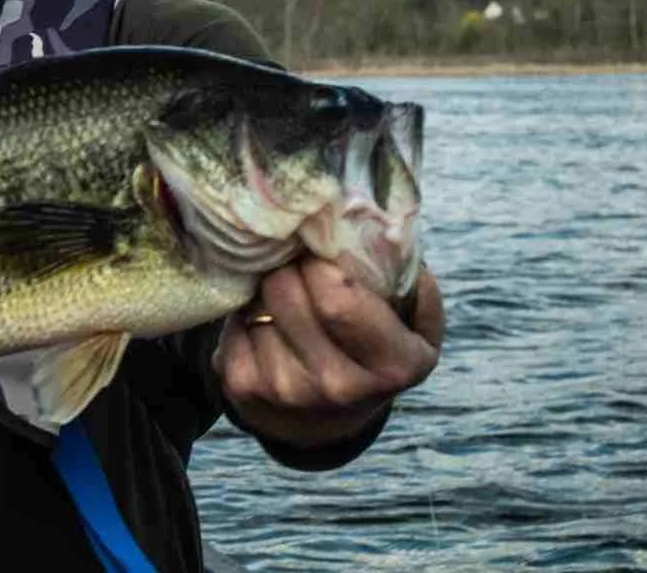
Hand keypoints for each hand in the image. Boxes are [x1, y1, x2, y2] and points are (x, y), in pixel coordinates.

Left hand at [213, 258, 442, 448]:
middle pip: (287, 290)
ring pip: (257, 302)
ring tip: (287, 296)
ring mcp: (287, 390)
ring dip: (268, 290)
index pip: (336, 299)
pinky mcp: (243, 387)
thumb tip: (375, 227)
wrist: (326, 420)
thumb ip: (405, 276)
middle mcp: (339, 386)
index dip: (321, 262)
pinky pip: (233, 322)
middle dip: (290, 265)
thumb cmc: (374, 346)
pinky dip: (246, 313)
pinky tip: (266, 321)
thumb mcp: (414, 320)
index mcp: (393, 364)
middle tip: (300, 264)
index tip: (322, 252)